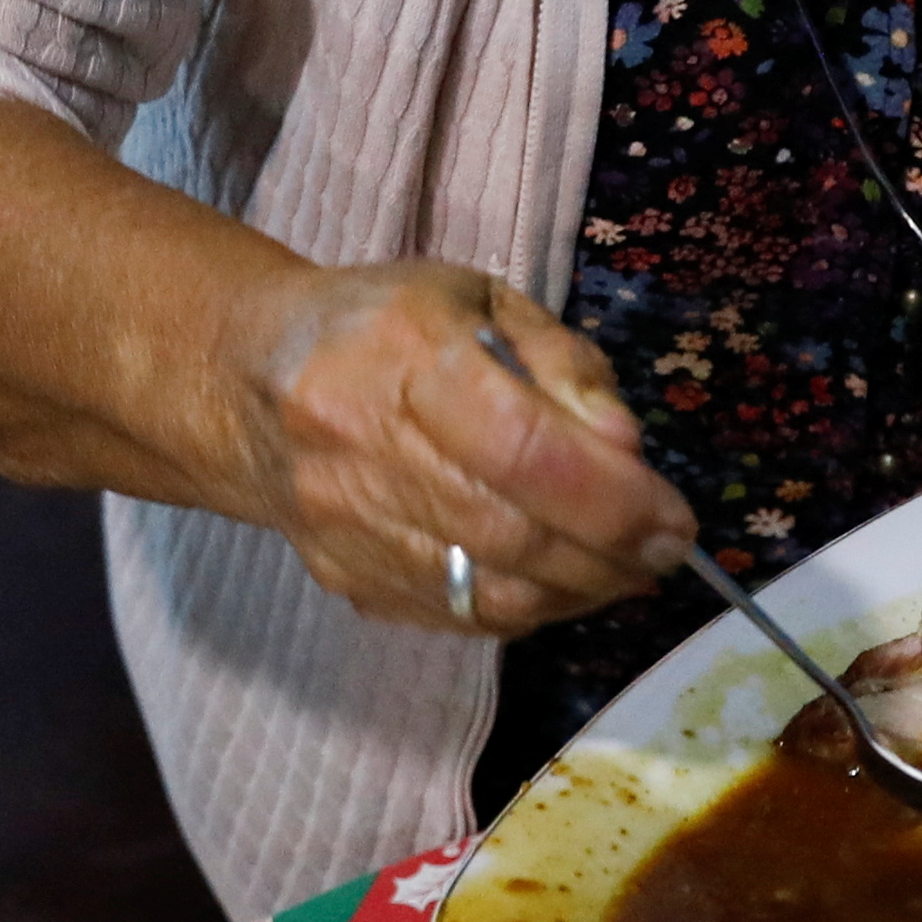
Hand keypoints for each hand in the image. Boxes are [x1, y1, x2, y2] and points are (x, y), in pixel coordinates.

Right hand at [218, 262, 696, 635]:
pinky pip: (457, 617)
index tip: (673, 519)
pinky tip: (562, 583)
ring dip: (578, 592)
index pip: (524, 449)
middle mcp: (362, 443)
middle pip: (513, 532)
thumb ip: (563, 368)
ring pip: (487, 591)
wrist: (248, 382)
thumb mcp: (483, 305)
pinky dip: (527, 610)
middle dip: (611, 554)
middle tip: (666, 551)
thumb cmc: (385, 326)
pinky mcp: (345, 577)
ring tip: (625, 570)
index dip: (614, 498)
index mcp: (404, 353)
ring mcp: (346, 523)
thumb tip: (625, 451)